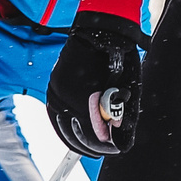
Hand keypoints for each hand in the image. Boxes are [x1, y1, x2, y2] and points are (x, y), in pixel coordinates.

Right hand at [47, 12, 145, 156]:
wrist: (101, 31)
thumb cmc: (119, 59)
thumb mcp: (127, 88)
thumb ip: (122, 115)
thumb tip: (118, 140)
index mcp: (84, 95)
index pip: (91, 131)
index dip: (103, 144)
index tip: (114, 148)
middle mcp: (65, 94)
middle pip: (75, 132)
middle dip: (91, 145)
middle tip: (105, 149)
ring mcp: (55, 90)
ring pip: (62, 126)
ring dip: (75, 139)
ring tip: (91, 148)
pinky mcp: (52, 87)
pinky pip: (55, 115)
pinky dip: (65, 127)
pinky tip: (74, 135)